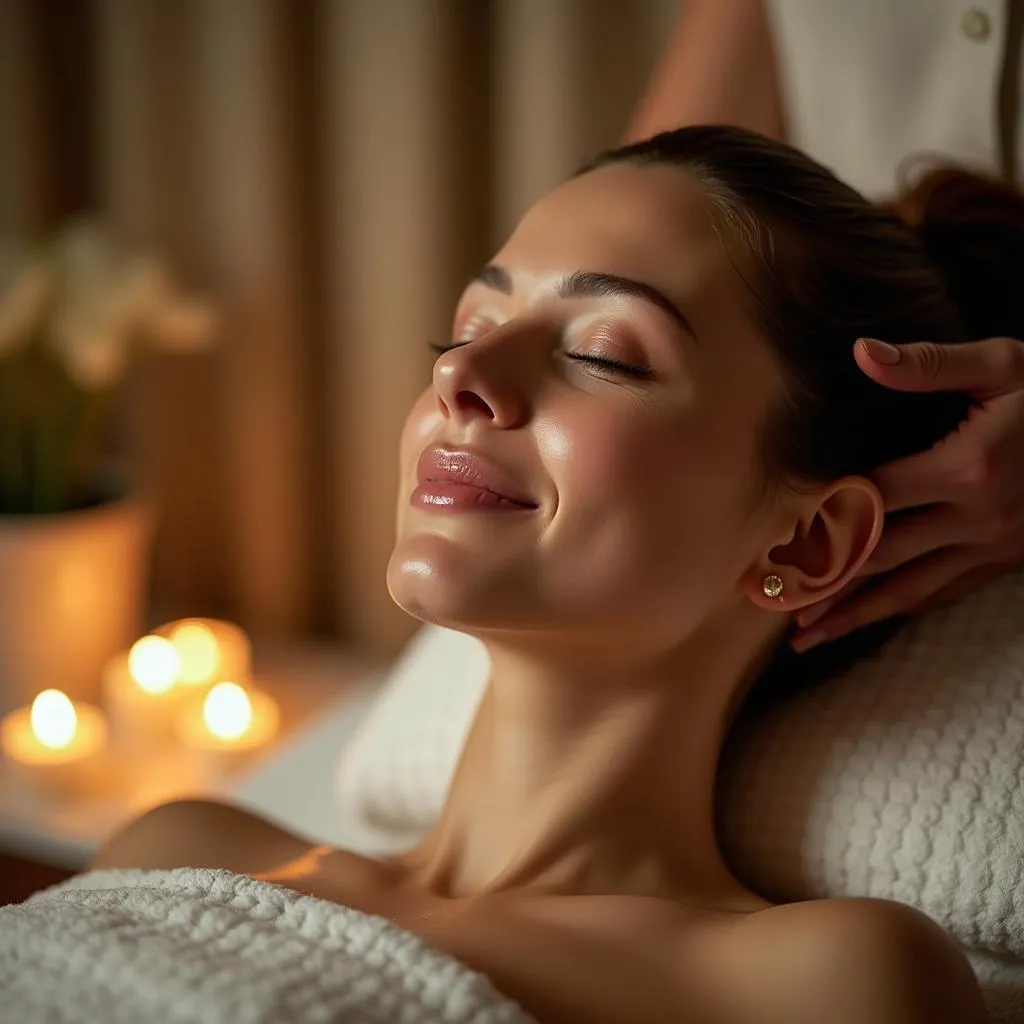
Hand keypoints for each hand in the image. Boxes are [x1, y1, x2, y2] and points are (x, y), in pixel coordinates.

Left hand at [790, 336, 1023, 651]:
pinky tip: (870, 621)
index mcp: (964, 469)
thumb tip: (863, 353)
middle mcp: (976, 518)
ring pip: (909, 590)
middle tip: (770, 601)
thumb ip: (930, 365)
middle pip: (879, 556)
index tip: (774, 542)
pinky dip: (901, 609)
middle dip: (821, 582)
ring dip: (853, 614)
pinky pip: (944, 593)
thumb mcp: (1002, 365)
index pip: (871, 501)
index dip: (820, 519)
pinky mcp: (1006, 562)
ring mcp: (993, 546)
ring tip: (805, 637)